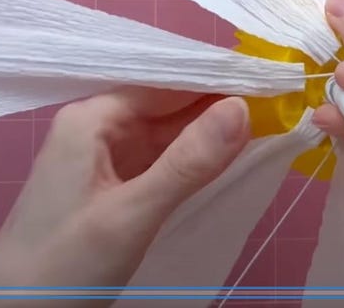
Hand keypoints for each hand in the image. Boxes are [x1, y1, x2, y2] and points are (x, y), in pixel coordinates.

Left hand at [0, 89, 249, 304]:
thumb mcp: (131, 215)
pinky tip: (226, 161)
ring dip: (209, 133)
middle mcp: (93, 129)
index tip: (273, 77)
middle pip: (167, 105)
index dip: (218, 78)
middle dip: (219, 104)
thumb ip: (187, 163)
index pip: (166, 81)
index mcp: (90, 119)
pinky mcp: (106, 191)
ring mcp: (99, 161)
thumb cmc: (60, 266)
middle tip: (283, 101)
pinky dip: (191, 161)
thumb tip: (243, 108)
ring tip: (269, 124)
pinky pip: (156, 163)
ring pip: (165, 135)